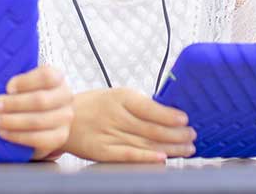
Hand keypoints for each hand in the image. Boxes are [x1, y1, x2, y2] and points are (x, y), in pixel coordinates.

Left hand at [0, 65, 73, 159]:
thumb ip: (15, 84)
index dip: (25, 82)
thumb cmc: (29, 95)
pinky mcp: (59, 137)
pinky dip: (18, 136)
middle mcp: (65, 96)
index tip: (8, 87)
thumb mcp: (26, 84)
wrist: (49, 115)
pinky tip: (4, 133)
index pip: (46, 76)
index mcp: (57, 77)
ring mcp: (65, 118)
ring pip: (38, 121)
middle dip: (14, 104)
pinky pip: (39, 139)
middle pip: (40, 100)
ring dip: (12, 122)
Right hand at [62, 87, 195, 162]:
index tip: (185, 119)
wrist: (63, 117)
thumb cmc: (93, 106)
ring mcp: (108, 134)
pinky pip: (128, 155)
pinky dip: (146, 158)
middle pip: (152, 128)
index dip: (170, 115)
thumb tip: (169, 113)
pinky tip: (162, 159)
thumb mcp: (115, 96)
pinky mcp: (102, 151)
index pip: (150, 107)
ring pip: (145, 143)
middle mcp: (115, 115)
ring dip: (169, 148)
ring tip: (186, 149)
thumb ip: (139, 105)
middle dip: (176, 134)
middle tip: (192, 136)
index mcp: (120, 97)